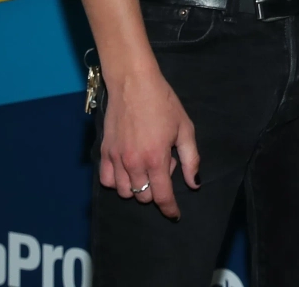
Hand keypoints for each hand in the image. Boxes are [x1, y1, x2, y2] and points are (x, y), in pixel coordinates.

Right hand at [97, 64, 199, 219]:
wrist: (133, 83)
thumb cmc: (163, 103)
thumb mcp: (185, 128)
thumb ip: (191, 159)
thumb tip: (194, 183)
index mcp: (155, 158)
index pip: (161, 196)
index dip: (169, 208)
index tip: (174, 214)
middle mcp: (133, 163)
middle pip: (142, 196)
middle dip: (156, 190)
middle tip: (165, 165)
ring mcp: (116, 158)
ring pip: (124, 192)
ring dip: (137, 187)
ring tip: (147, 164)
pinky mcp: (104, 152)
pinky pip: (106, 180)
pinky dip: (117, 182)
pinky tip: (128, 169)